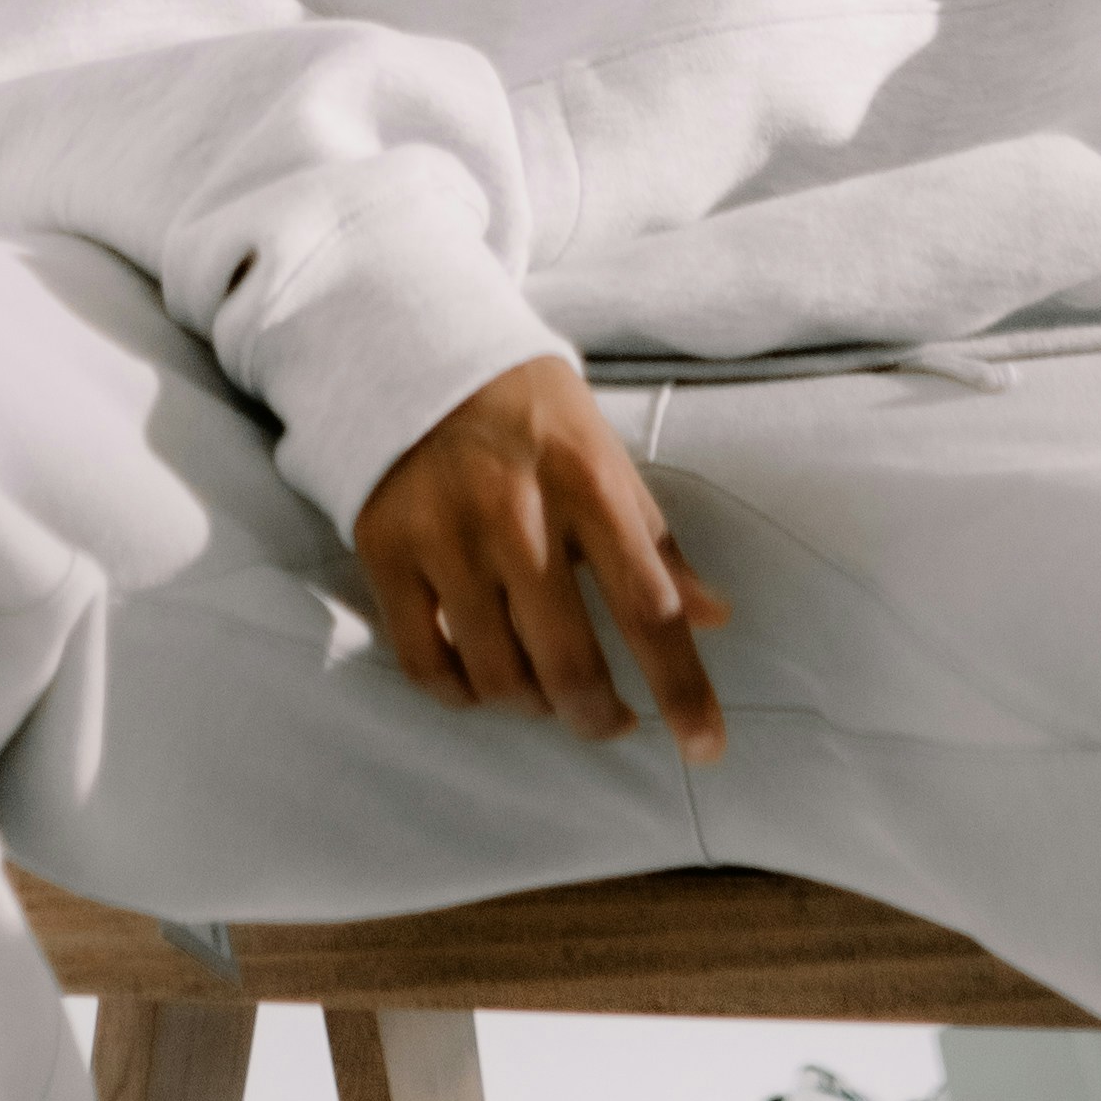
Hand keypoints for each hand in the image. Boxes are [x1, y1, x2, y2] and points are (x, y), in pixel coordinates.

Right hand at [350, 354, 731, 756]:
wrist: (418, 353)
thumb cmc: (532, 415)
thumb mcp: (608, 458)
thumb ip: (656, 542)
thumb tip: (714, 618)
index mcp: (589, 484)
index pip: (650, 608)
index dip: (682, 689)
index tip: (704, 747)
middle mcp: (516, 515)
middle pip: (568, 662)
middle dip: (599, 717)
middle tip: (611, 722)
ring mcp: (444, 537)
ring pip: (496, 675)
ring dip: (531, 706)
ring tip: (545, 693)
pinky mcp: (385, 551)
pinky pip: (425, 662)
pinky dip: (461, 693)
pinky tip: (482, 682)